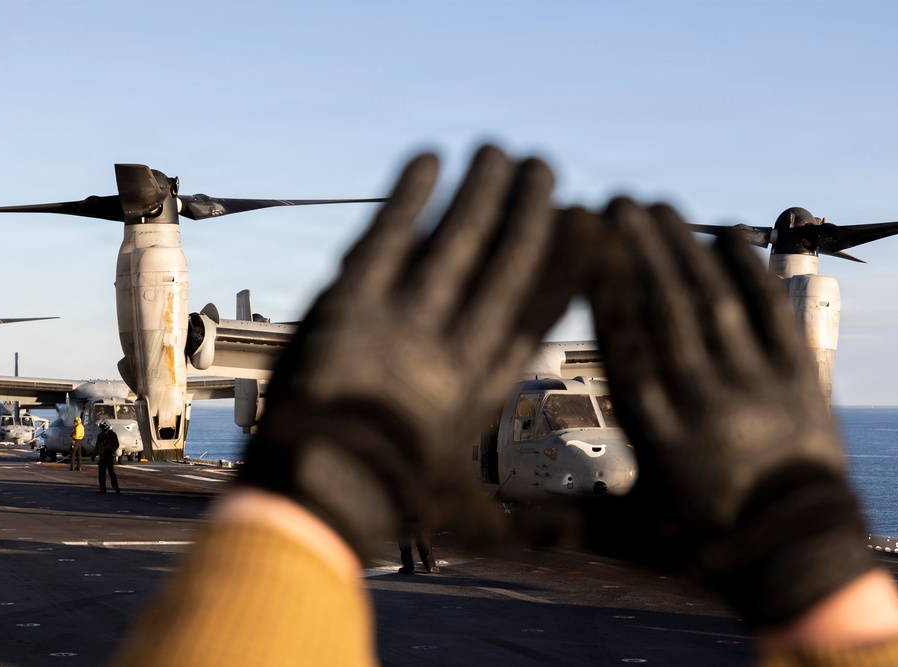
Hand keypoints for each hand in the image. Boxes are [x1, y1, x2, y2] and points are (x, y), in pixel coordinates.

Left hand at [239, 145, 585, 557]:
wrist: (314, 503)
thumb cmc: (391, 504)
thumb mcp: (471, 504)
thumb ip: (523, 505)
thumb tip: (582, 536)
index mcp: (485, 387)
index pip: (535, 310)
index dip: (562, 263)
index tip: (584, 227)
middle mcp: (455, 345)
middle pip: (504, 263)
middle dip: (528, 212)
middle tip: (546, 169)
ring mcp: (403, 321)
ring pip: (455, 240)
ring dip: (480, 192)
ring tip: (500, 151)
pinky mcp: (350, 303)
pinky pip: (389, 236)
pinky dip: (410, 195)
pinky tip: (429, 159)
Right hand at [582, 198, 873, 626]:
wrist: (792, 556)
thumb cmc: (703, 544)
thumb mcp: (630, 528)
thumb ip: (569, 513)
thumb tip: (507, 516)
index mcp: (655, 433)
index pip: (622, 344)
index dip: (602, 287)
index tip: (586, 245)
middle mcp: (701, 402)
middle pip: (663, 308)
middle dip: (637, 249)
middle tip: (616, 204)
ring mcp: (753, 388)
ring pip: (711, 302)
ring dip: (681, 249)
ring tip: (657, 208)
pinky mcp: (799, 380)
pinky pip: (772, 313)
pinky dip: (749, 271)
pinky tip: (726, 236)